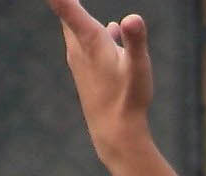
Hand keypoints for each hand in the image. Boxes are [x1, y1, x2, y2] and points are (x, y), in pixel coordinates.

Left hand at [46, 0, 154, 159]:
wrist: (114, 132)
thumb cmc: (128, 100)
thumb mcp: (138, 68)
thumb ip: (135, 40)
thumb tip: (133, 18)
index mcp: (90, 40)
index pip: (66, 7)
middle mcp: (79, 47)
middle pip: (67, 13)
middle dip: (69, 2)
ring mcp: (79, 59)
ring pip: (76, 27)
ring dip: (80, 14)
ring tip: (81, 5)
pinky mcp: (86, 70)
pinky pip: (85, 41)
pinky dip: (93, 30)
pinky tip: (113, 30)